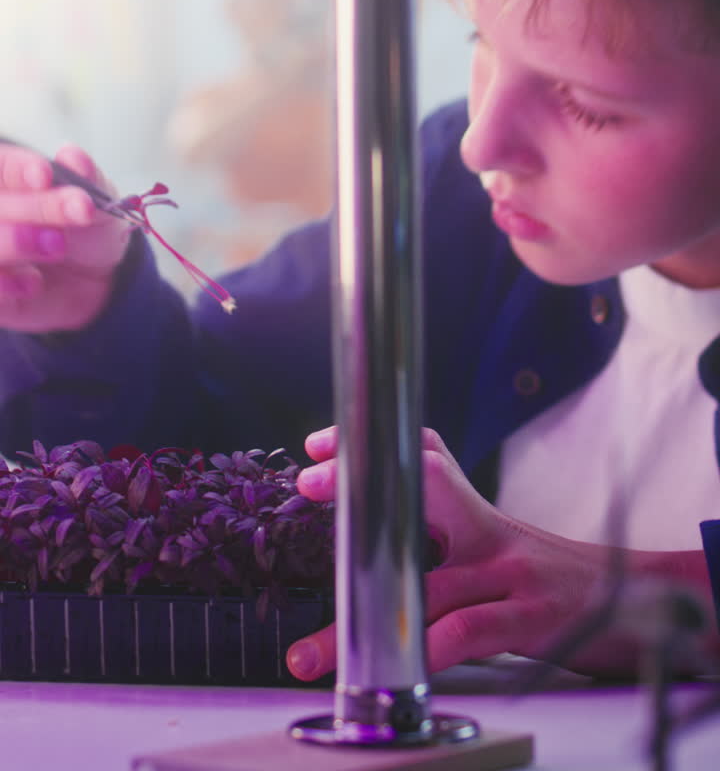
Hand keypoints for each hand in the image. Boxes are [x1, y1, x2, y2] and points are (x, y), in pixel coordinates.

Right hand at [0, 142, 130, 332]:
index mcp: (8, 179)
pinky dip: (7, 282)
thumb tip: (72, 156)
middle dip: (32, 208)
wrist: (95, 283)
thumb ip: (86, 180)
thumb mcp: (97, 204)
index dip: (20, 170)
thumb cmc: (87, 230)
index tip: (45, 176)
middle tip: (76, 211)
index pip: (3, 166)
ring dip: (16, 243)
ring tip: (57, 245)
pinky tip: (34, 282)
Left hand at [287, 426, 712, 680]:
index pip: (423, 460)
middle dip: (359, 488)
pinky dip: (424, 651)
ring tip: (308, 652)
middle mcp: (490, 534)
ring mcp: (509, 574)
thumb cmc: (559, 584)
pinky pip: (466, 632)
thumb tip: (382, 548)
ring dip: (357, 622)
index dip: (369, 446)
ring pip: (423, 585)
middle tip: (306, 485)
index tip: (318, 446)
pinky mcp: (530, 620)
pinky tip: (392, 670)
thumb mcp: (506, 549)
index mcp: (479, 518)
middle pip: (421, 489)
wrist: (643, 602)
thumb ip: (453, 543)